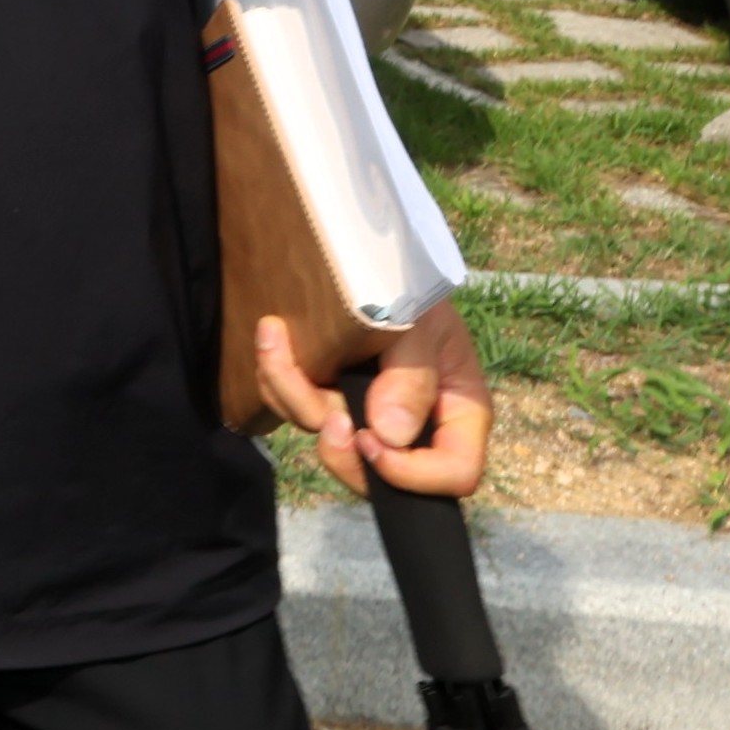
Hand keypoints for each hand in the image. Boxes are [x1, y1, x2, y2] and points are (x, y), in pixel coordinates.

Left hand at [260, 302, 492, 500]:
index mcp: (457, 410)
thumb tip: (389, 436)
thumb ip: (412, 376)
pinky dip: (277, 380)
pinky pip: (295, 410)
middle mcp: (415, 423)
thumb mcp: (422, 320)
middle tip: (326, 417)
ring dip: (297, 399)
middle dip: (342, 454)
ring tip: (279, 345)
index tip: (370, 440)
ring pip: (329, 442)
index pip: (455, 474)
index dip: (413, 475)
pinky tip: (273, 336)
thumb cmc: (411, 283)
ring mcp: (368, 414)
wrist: (369, 252)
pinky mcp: (330, 396)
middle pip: (381, 478)